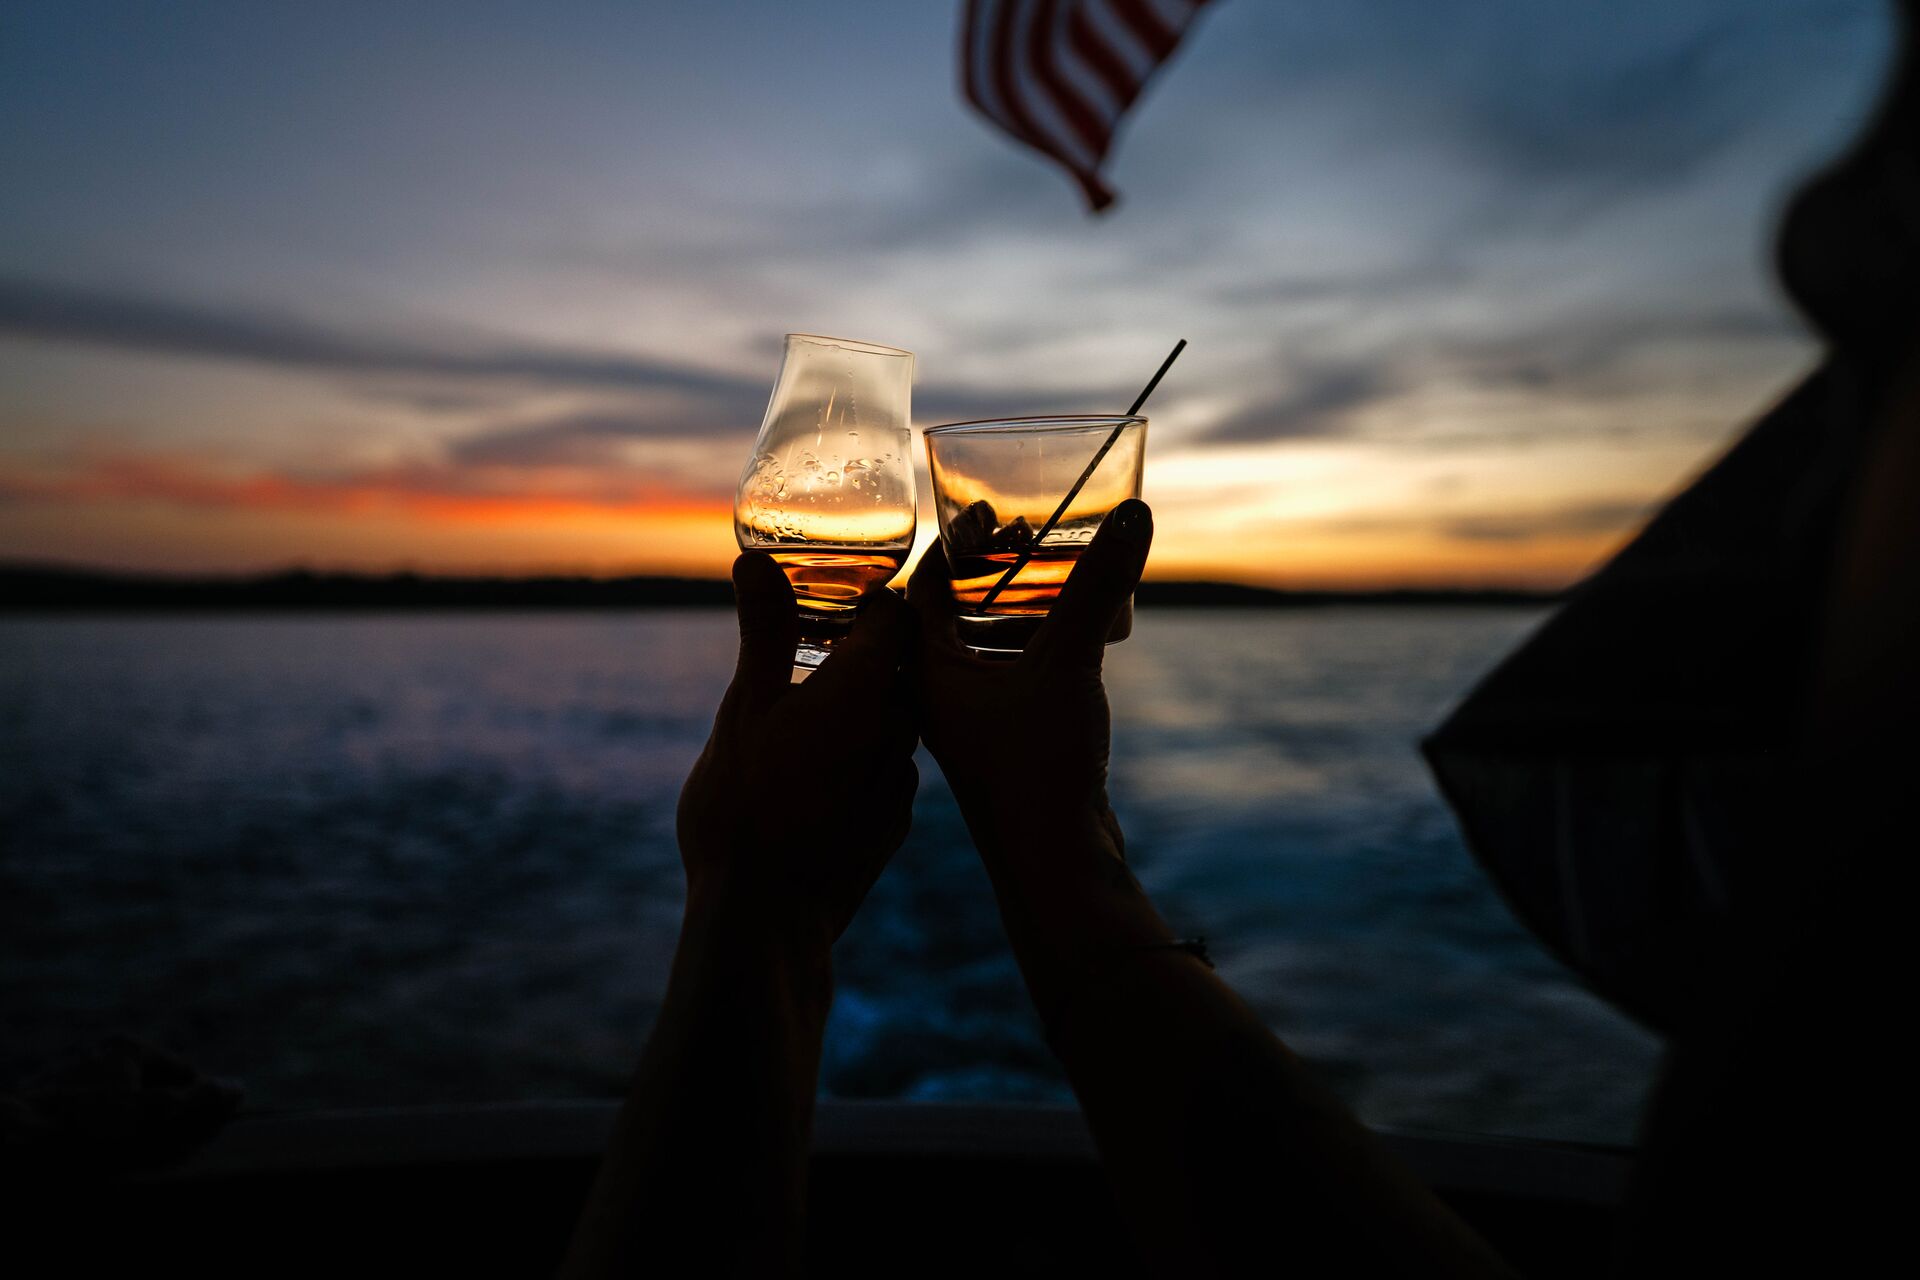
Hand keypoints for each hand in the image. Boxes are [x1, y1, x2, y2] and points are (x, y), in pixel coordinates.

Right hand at [676, 552, 917, 958]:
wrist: (764, 920)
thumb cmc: (747, 805)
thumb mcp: (746, 706)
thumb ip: (765, 631)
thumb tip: (756, 561)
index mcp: (868, 687)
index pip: (895, 614)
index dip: (871, 595)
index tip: (842, 589)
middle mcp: (901, 728)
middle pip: (902, 668)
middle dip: (867, 650)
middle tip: (822, 639)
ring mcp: (902, 781)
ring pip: (896, 721)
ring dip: (866, 706)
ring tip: (817, 704)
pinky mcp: (894, 824)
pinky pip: (886, 769)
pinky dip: (862, 756)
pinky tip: (821, 768)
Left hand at [906, 500, 1155, 914]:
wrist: (1058, 868)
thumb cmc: (1038, 770)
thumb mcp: (1068, 662)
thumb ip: (1096, 587)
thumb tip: (1134, 514)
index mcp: (928, 672)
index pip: (927, 587)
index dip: (959, 543)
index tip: (994, 512)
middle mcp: (942, 697)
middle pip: (957, 615)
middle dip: (995, 574)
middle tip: (1035, 539)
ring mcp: (975, 726)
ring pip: (989, 650)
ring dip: (1022, 613)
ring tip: (1063, 580)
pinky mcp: (1010, 749)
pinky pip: (1016, 682)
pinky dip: (1041, 652)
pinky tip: (1083, 642)